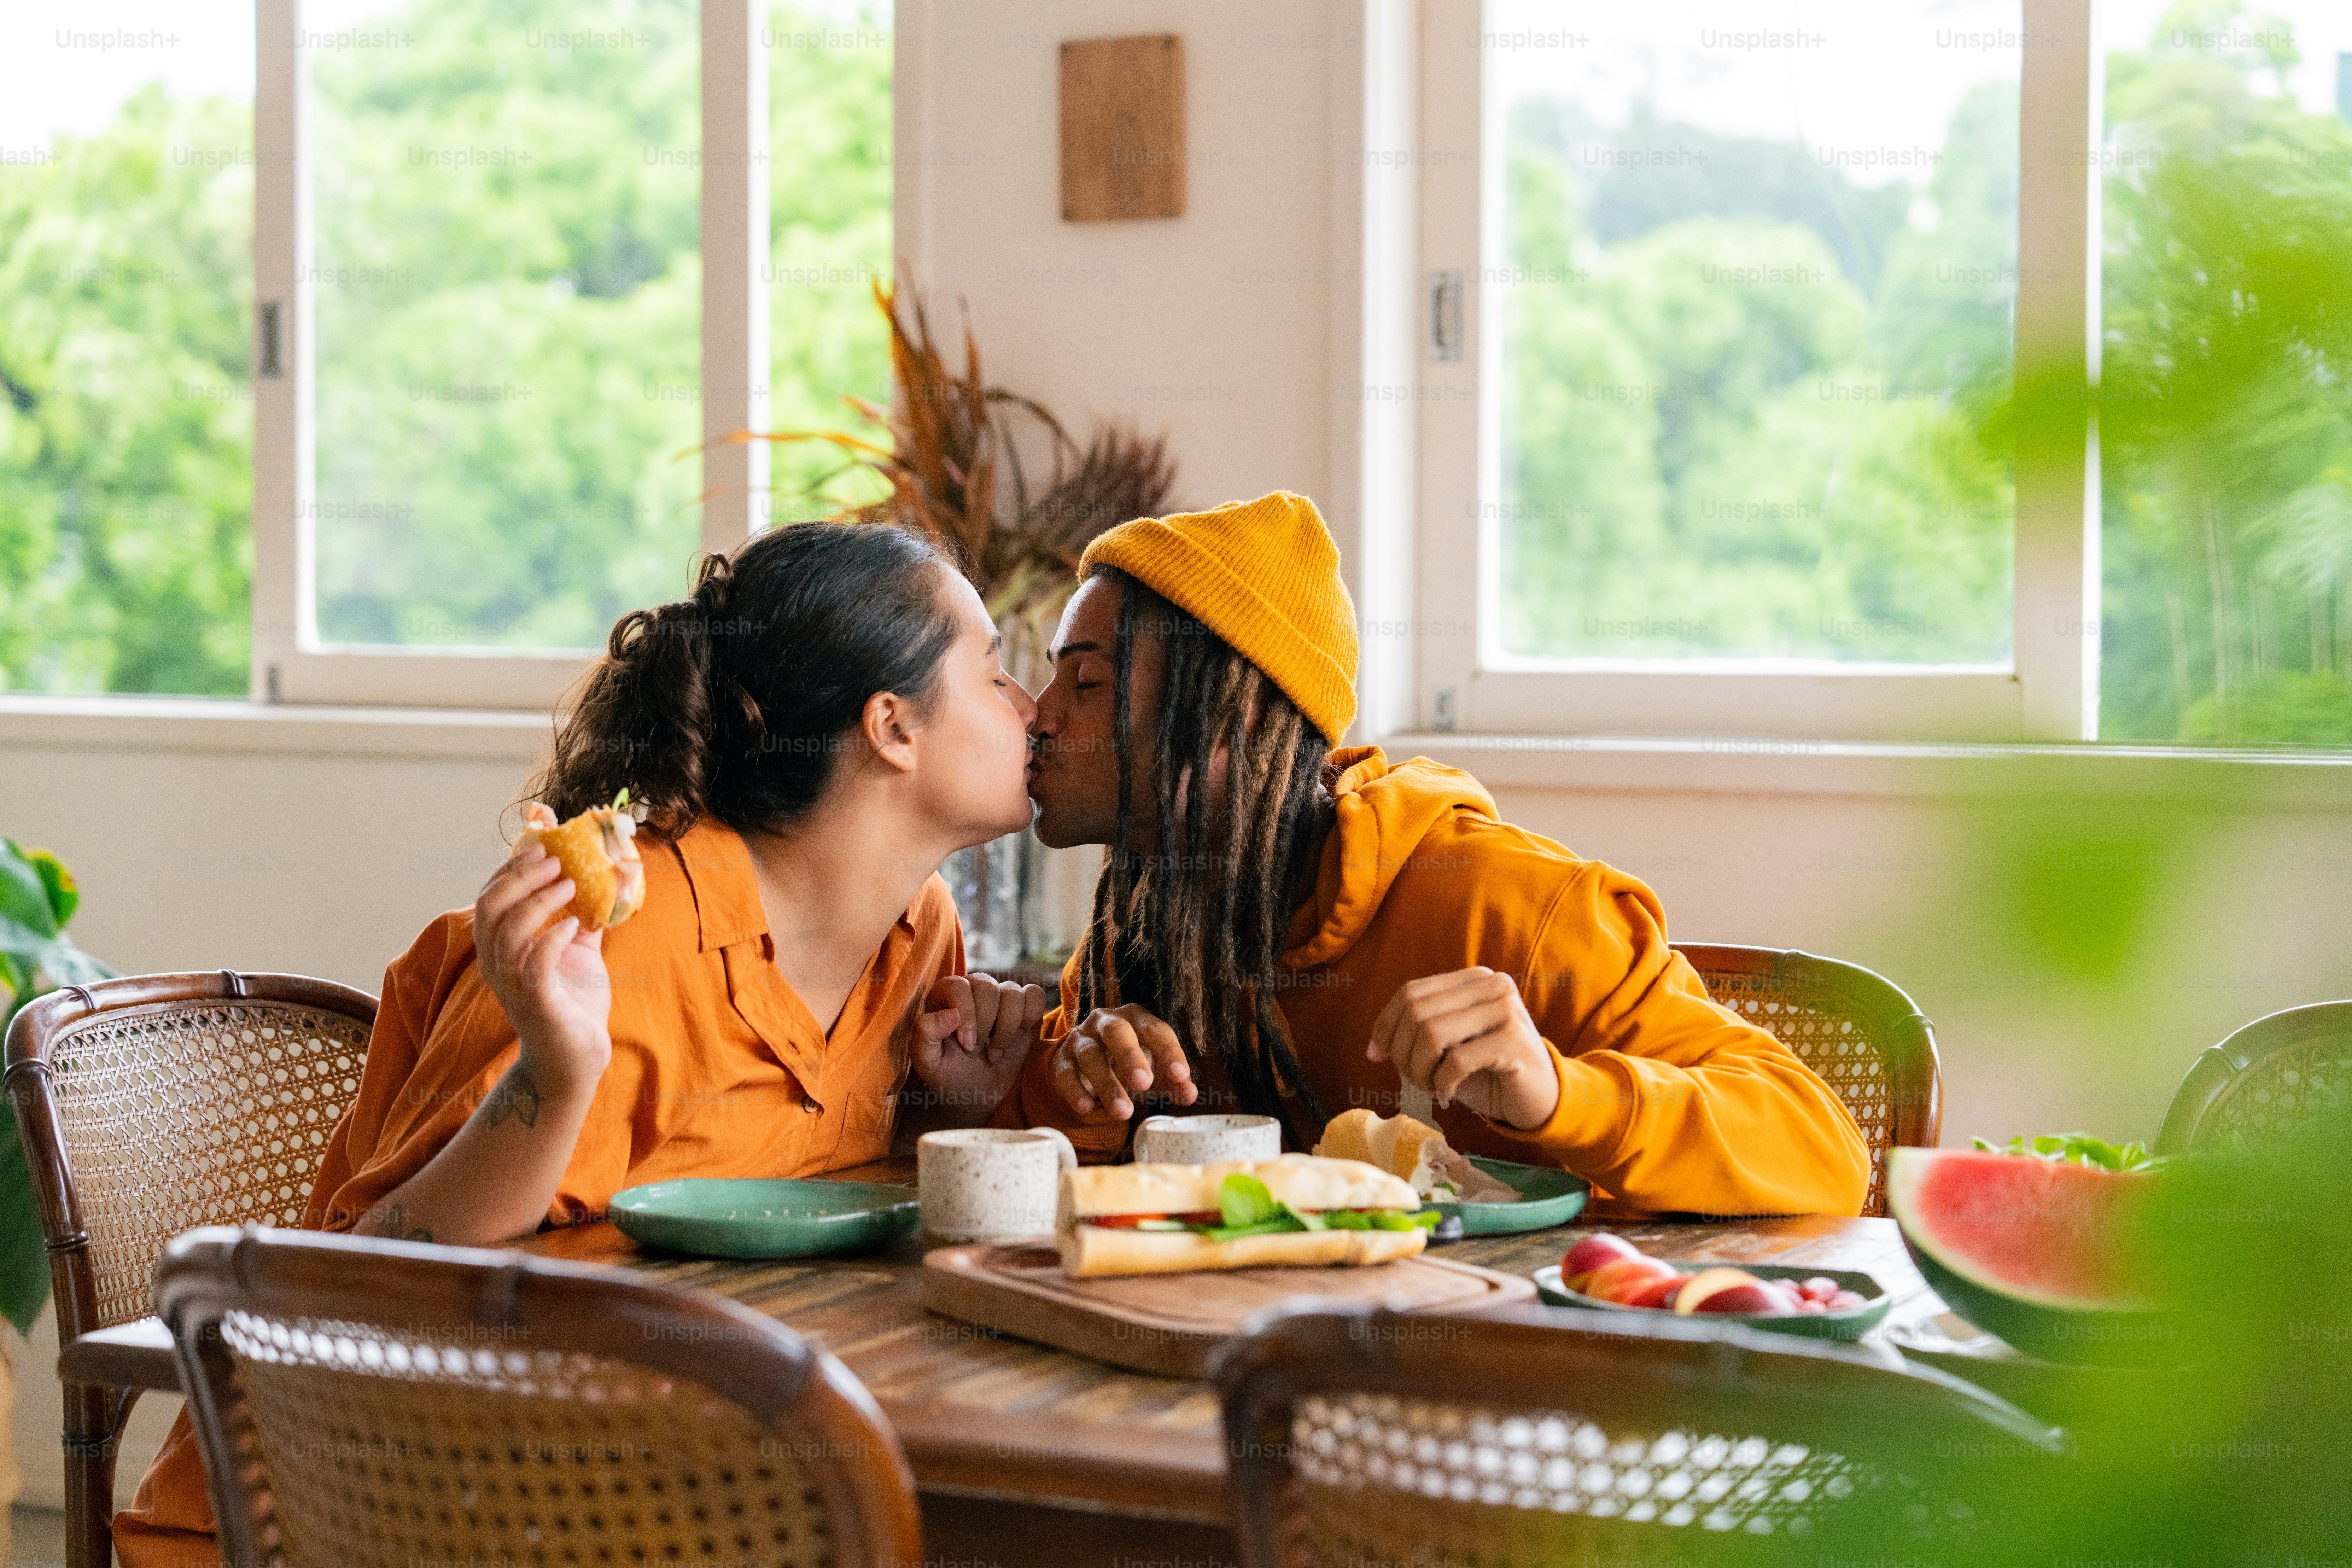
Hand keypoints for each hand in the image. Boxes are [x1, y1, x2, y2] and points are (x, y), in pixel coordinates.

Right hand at [474, 841, 611, 1093]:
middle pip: (489, 910)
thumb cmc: (574, 1002)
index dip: (509, 870)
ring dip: (538, 902)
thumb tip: (606, 878)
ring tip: (569, 885)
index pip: (489, 899)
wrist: (578, 1057)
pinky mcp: (536, 1004)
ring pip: (506, 933)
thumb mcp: (578, 951)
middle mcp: (497, 966)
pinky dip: (552, 940)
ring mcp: (513, 986)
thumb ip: (582, 917)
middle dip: (519, 878)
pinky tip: (574, 926)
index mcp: (501, 949)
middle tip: (554, 861)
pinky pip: (534, 966)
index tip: (539, 847)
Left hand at [913, 972, 1045, 1116]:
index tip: (967, 1046)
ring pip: (1012, 993)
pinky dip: (1029, 1018)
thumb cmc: (951, 1075)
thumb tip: (951, 1013)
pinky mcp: (1027, 1007)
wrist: (981, 1095)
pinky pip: (1035, 996)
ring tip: (995, 1051)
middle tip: (977, 1051)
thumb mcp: (927, 1062)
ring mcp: (1002, 996)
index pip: (958, 985)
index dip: (965, 1014)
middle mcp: (974, 989)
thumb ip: (925, 1033)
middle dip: (985, 1026)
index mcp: (945, 996)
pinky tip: (1017, 1038)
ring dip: (1006, 1028)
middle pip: (986, 988)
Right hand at [1044, 1004, 1194, 1122]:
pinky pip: (1065, 1073)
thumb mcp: (1153, 1068)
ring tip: (1124, 1112)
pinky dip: (1075, 1091)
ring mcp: (1080, 1040)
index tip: (1180, 1075)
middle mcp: (1105, 1023)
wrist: (1083, 1063)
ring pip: (1090, 1055)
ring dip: (1107, 1084)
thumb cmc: (1126, 1063)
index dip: (1169, 1051)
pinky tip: (1086, 1108)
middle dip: (1131, 1056)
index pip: (1155, 1029)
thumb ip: (1172, 1080)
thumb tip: (1189, 1095)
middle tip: (1144, 1084)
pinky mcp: (1060, 1061)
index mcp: (1134, 1018)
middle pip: (1117, 1031)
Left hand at [1367, 967, 1560, 1130]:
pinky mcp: (1514, 1042)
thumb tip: (1377, 1045)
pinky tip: (1449, 1094)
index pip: (1411, 992)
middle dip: (1402, 1052)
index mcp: (1474, 979)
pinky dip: (1442, 1083)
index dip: (1385, 1025)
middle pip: (1417, 1011)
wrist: (1540, 1098)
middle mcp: (1492, 985)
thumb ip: (1419, 1032)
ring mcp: (1506, 1010)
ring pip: (1432, 1033)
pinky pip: (1456, 1060)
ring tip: (1431, 1087)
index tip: (1375, 1055)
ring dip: (1420, 1070)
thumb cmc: (1488, 1072)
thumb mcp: (1449, 1046)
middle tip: (1413, 1079)